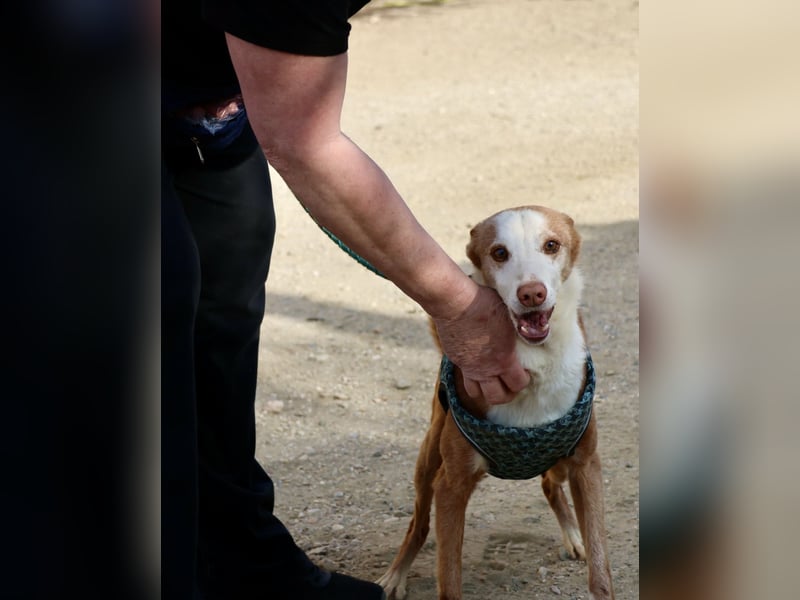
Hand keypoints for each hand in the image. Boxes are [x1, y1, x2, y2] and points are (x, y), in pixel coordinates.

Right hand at [432, 285, 529, 404]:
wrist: (454, 302)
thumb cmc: (484, 304)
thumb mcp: (510, 315)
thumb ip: (518, 330)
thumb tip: (529, 329)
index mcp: (503, 358)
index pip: (518, 384)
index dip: (524, 380)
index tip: (525, 372)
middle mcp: (485, 368)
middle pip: (497, 397)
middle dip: (507, 394)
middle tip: (510, 382)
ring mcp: (467, 366)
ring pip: (476, 393)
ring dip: (485, 390)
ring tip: (491, 379)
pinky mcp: (454, 359)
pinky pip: (464, 376)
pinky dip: (471, 376)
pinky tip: (476, 363)